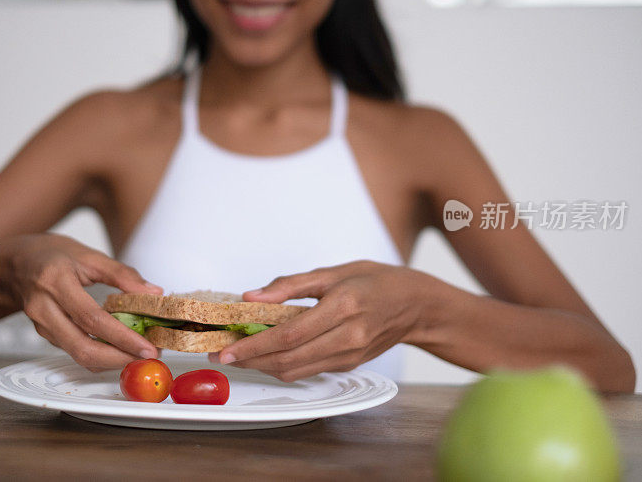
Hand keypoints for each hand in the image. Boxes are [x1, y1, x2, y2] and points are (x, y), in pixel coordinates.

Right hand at [0, 233, 162, 370]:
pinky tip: (118, 348)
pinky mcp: (43, 334)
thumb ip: (122, 274)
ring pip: (77, 354)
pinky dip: (98, 354)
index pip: (92, 319)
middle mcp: (44, 307)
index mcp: (56, 282)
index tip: (147, 347)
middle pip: (82, 347)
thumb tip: (153, 293)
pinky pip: (73, 350)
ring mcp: (41, 324)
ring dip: (111, 360)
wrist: (15, 262)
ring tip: (138, 352)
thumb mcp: (89, 255)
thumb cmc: (51, 255)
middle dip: (118, 358)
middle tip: (147, 356)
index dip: (122, 337)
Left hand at [210, 260, 438, 380]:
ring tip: (239, 356)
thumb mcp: (334, 271)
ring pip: (297, 371)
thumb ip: (291, 285)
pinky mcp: (350, 366)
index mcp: (343, 307)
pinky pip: (310, 370)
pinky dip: (285, 366)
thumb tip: (253, 297)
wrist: (418, 306)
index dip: (255, 345)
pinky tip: (268, 355)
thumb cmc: (377, 281)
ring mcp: (350, 356)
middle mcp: (348, 337)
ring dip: (264, 367)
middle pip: (290, 359)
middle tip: (223, 356)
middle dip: (252, 361)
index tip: (228, 349)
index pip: (289, 334)